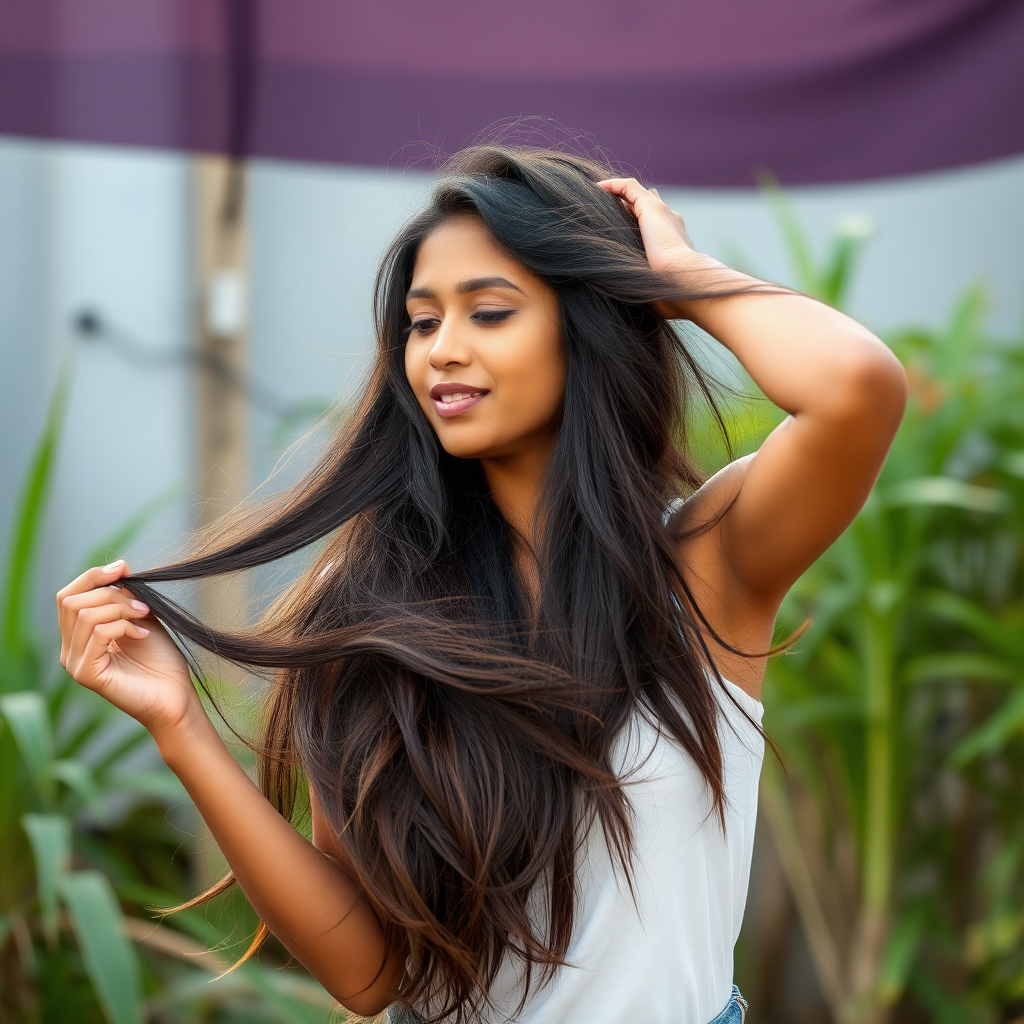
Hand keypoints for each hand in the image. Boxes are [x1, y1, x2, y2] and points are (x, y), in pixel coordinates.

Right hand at [56, 560, 203, 739]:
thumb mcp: (141, 618)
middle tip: (142, 606)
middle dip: (111, 593)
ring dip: (122, 608)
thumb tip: (118, 566)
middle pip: (71, 601)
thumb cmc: (161, 660)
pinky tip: (142, 635)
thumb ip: (126, 596)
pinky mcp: (87, 674)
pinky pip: (99, 633)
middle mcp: (69, 650)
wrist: (176, 695)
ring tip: (145, 619)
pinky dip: (124, 626)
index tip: (123, 568)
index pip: (67, 596)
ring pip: (86, 614)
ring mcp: (74, 664)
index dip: (93, 577)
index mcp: (78, 636)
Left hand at [598, 177, 719, 318]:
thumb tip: (617, 300)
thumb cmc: (670, 295)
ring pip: (635, 194)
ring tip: (593, 198)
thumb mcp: (651, 290)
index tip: (613, 231)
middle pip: (644, 205)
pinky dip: (612, 186)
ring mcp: (661, 212)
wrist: (683, 282)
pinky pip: (628, 187)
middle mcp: (669, 222)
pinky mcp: (651, 206)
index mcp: (672, 241)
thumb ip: (639, 287)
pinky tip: (596, 190)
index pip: (652, 225)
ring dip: (614, 194)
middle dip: (623, 206)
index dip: (632, 224)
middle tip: (600, 210)